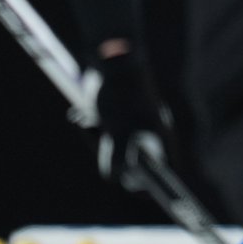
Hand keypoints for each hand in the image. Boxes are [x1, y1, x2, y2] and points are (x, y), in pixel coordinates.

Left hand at [90, 51, 173, 190]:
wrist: (111, 56)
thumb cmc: (120, 91)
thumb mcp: (117, 129)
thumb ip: (117, 157)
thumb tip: (115, 178)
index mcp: (161, 139)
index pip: (161, 176)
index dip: (146, 187)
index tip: (129, 186)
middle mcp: (151, 134)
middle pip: (130, 165)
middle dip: (105, 155)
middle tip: (93, 134)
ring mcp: (134, 125)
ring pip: (113, 148)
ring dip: (94, 139)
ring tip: (85, 120)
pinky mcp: (118, 116)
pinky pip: (104, 133)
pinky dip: (90, 127)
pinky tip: (81, 114)